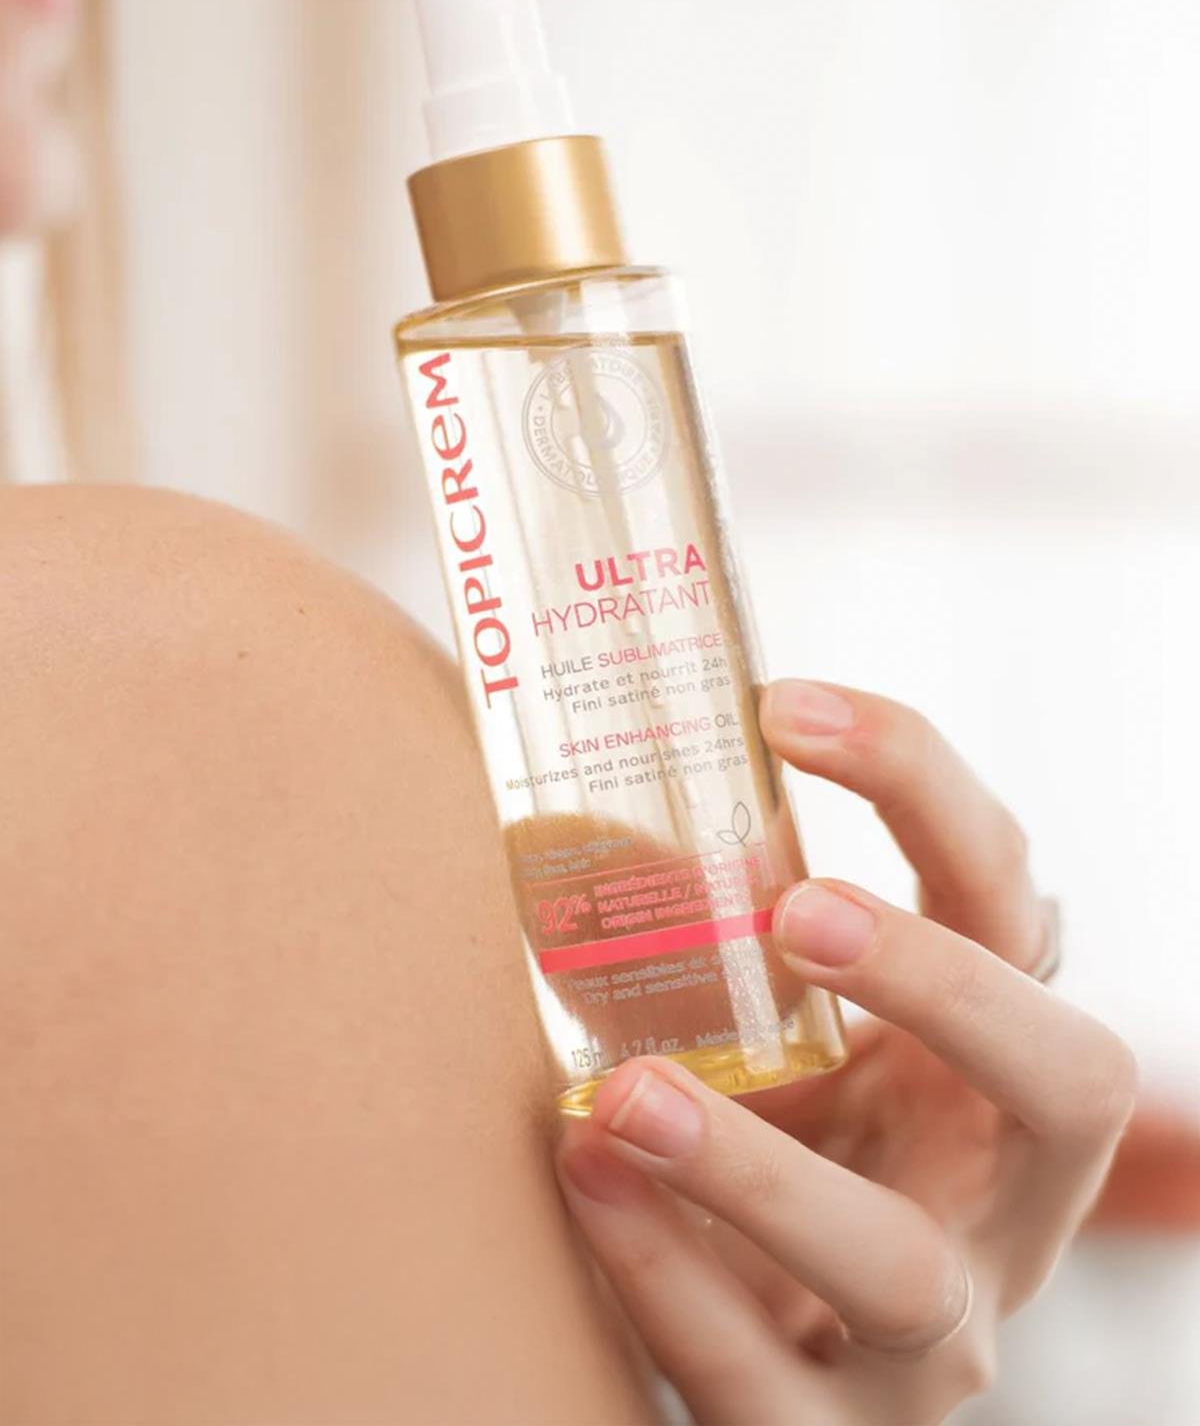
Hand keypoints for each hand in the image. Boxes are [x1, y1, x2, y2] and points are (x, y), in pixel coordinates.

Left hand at [556, 679, 1136, 1425]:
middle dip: (948, 984)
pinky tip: (582, 1178)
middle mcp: (1001, 1190)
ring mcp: (938, 1333)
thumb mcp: (770, 1030)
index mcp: (988, 1053)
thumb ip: (705, 934)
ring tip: (626, 1095)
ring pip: (905, 1270)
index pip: (1010, 895)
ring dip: (762, 1175)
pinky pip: (761, 1380)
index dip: (923, 785)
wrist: (761, 1355)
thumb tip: (570, 806)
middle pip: (1067, 1081)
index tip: (785, 704)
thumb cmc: (773, 1143)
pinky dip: (664, 1278)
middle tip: (801, 909)